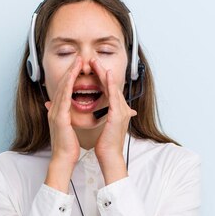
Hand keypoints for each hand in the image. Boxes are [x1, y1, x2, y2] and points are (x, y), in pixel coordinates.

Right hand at [44, 57, 82, 192]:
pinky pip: (64, 97)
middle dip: (70, 70)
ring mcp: (55, 112)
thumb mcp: (66, 128)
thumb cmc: (67, 145)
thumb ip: (64, 117)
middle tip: (78, 58)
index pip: (64, 90)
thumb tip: (62, 111)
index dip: (70, 77)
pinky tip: (73, 77)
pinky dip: (68, 85)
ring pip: (62, 88)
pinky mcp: (59, 117)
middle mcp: (54, 110)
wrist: (63, 158)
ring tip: (77, 62)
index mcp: (57, 112)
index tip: (78, 66)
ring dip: (70, 73)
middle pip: (62, 85)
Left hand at [90, 58, 136, 183]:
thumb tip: (100, 113)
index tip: (93, 68)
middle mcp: (121, 108)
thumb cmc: (106, 144)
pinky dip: (111, 85)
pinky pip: (114, 96)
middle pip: (111, 85)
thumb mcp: (103, 127)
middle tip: (93, 59)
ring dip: (105, 74)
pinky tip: (107, 75)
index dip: (101, 78)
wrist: (110, 156)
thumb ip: (103, 117)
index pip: (108, 90)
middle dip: (102, 71)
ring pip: (113, 87)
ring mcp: (121, 111)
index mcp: (116, 111)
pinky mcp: (118, 115)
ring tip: (97, 62)